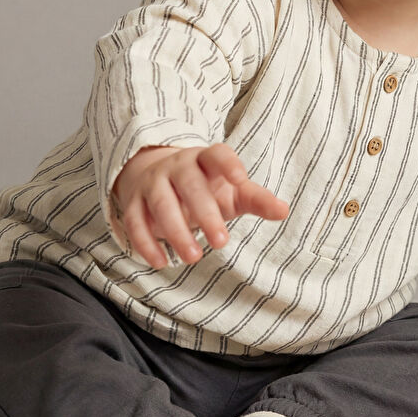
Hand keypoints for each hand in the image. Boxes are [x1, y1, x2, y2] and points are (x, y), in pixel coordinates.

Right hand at [110, 142, 289, 267]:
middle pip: (189, 184)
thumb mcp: (232, 191)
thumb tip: (284, 211)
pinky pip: (135, 221)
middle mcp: (177, 167)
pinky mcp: (134, 203)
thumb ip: (256, 199)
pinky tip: (160, 262)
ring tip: (193, 257)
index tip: (240, 178)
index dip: (228, 164)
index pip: (217, 154)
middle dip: (204, 212)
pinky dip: (146, 242)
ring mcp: (153, 183)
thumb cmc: (205, 186)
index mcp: (205, 159)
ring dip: (176, 231)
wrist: (155, 175)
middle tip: (222, 242)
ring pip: (161, 203)